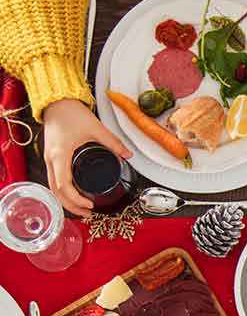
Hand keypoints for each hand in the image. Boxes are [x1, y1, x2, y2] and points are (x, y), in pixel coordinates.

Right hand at [41, 99, 131, 217]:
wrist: (56, 100)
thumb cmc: (71, 112)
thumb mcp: (96, 128)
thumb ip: (113, 143)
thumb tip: (128, 155)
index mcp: (60, 155)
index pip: (64, 185)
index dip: (76, 199)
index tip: (90, 206)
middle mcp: (51, 159)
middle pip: (56, 191)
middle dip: (71, 206)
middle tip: (89, 215)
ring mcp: (49, 158)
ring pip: (53, 187)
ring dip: (66, 200)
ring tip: (83, 209)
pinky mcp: (51, 156)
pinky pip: (54, 178)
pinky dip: (63, 190)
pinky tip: (75, 194)